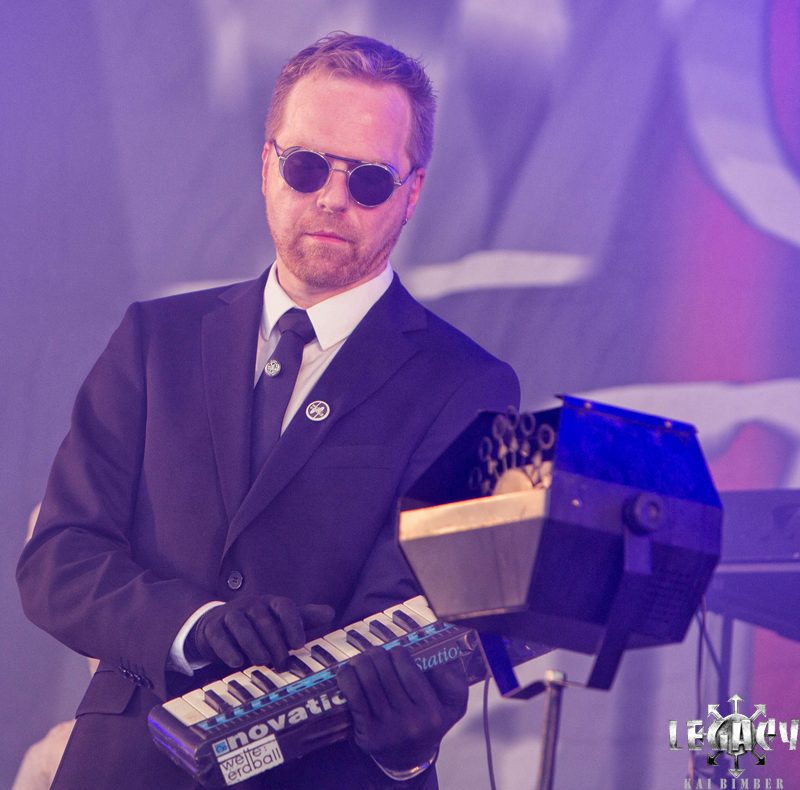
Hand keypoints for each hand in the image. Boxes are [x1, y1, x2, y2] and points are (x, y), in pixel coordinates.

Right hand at [187, 594, 333, 668]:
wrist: (217, 625)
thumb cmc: (257, 626)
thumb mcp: (281, 621)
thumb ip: (304, 618)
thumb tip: (330, 612)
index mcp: (271, 602)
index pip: (285, 606)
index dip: (293, 624)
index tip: (299, 644)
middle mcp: (251, 604)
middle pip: (264, 620)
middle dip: (274, 643)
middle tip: (282, 663)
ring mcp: (231, 614)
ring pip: (241, 626)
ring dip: (253, 646)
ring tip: (262, 662)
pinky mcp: (213, 627)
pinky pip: (220, 636)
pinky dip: (228, 650)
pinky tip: (236, 662)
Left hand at [337, 646, 468, 770]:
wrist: (408, 758)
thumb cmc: (429, 722)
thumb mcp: (453, 705)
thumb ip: (454, 681)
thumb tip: (438, 660)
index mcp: (434, 712)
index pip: (409, 670)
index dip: (398, 653)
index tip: (396, 651)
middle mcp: (412, 722)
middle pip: (386, 672)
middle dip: (377, 655)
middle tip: (375, 652)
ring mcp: (388, 729)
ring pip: (368, 680)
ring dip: (361, 662)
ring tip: (362, 659)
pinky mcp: (368, 734)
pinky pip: (354, 696)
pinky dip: (347, 678)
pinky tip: (348, 671)